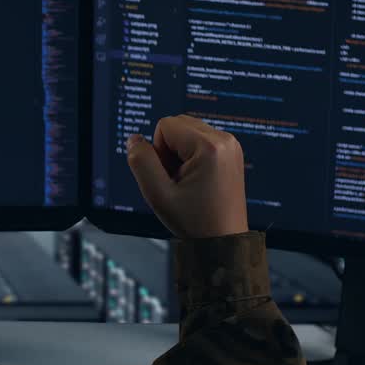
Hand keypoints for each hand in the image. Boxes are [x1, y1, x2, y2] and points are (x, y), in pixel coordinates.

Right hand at [125, 115, 248, 238]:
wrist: (224, 241)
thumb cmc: (196, 222)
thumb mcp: (158, 194)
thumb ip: (140, 162)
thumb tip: (134, 139)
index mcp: (210, 146)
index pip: (165, 125)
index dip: (158, 151)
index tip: (170, 177)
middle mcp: (225, 140)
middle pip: (177, 124)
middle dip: (169, 150)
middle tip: (178, 180)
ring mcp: (231, 146)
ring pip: (187, 132)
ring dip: (179, 153)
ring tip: (188, 181)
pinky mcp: (230, 152)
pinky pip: (199, 141)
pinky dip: (191, 156)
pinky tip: (196, 179)